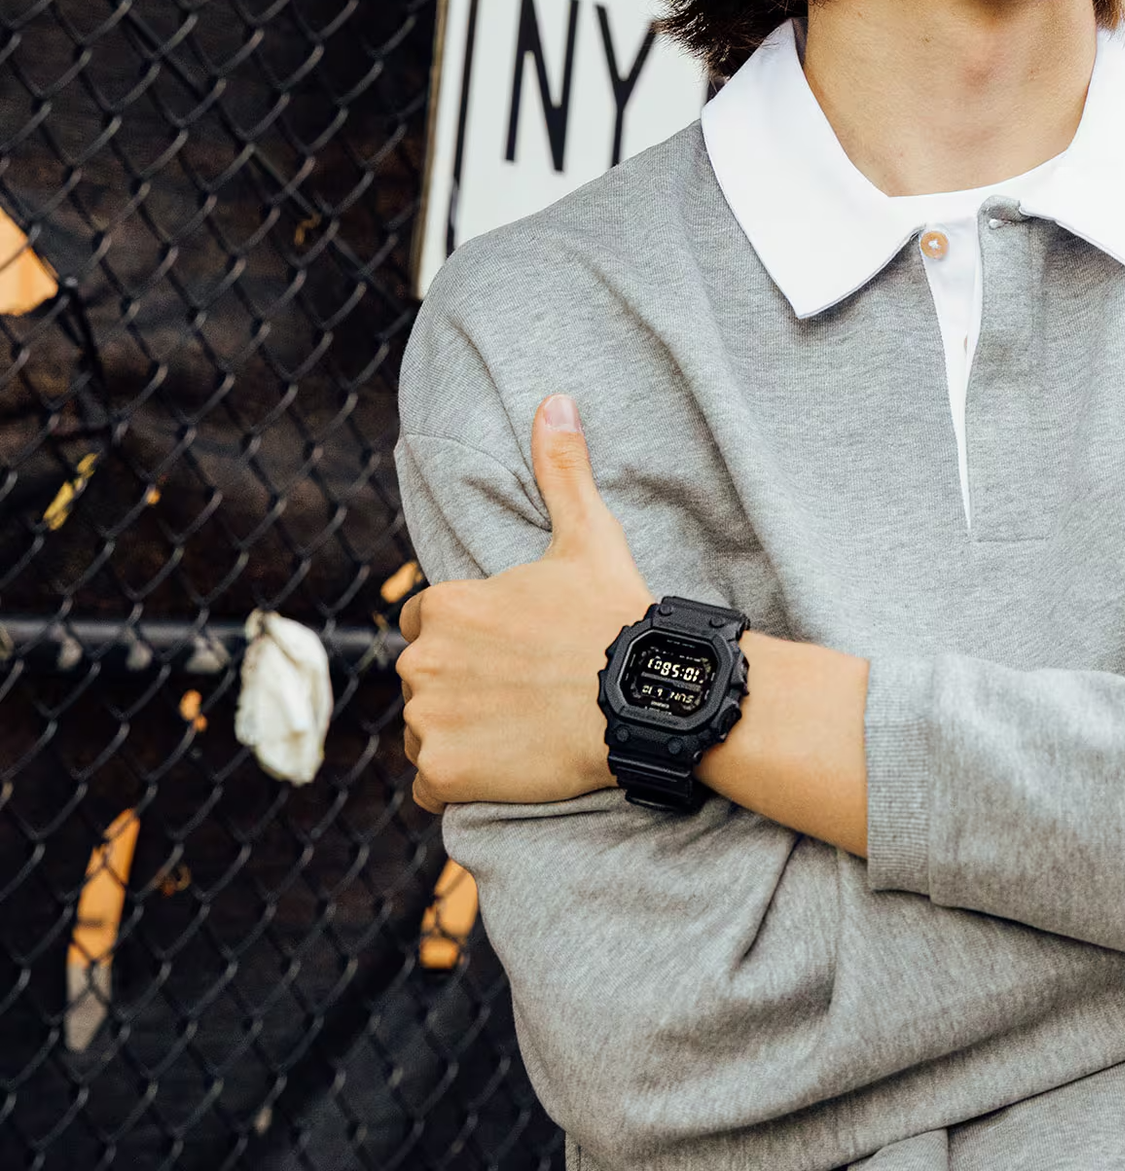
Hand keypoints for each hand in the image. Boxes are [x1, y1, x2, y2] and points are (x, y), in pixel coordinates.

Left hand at [398, 394, 650, 814]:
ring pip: (424, 732)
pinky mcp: (445, 772)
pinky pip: (427, 784)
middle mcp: (422, 660)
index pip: (426, 624)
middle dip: (463, 687)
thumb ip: (561, 469)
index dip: (469, 638)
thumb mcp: (588, 535)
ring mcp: (430, 719)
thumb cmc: (614, 614)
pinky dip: (458, 781)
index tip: (512, 650)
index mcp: (445, 604)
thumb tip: (556, 400)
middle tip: (525, 691)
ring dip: (460, 734)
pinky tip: (506, 766)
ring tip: (520, 729)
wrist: (643, 696)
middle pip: (425, 679)